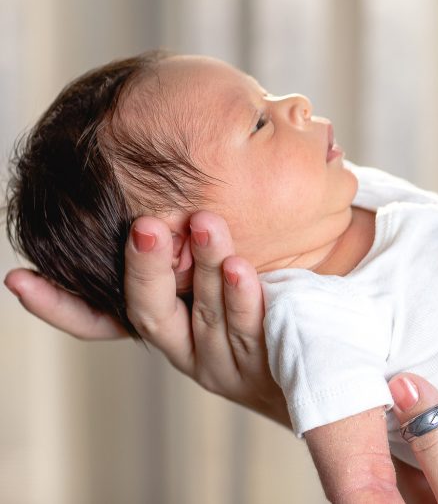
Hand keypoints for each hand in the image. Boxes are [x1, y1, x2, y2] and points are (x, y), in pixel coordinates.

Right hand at [5, 211, 287, 426]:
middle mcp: (183, 345)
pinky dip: (244, 296)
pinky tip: (241, 267)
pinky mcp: (262, 361)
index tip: (18, 279)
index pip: (98, 320)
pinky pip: (251, 326)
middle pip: (150, 311)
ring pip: (206, 312)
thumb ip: (186, 241)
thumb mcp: (214, 276)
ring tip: (205, 224)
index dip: (58, 304)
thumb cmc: (259, 299)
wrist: (315, 356)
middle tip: (145, 226)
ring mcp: (222, 357)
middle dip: (145, 268)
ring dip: (202, 266)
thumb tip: (153, 168)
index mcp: (163, 324)